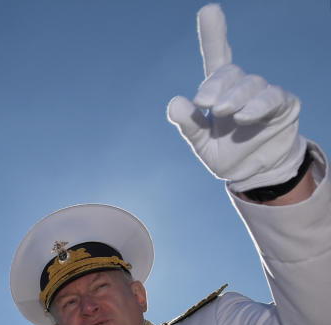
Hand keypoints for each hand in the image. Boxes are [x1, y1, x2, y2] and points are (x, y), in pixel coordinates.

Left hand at [166, 3, 305, 190]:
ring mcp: (264, 95)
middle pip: (230, 73)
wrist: (254, 174)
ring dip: (236, 98)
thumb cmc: (227, 154)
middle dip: (217, 85)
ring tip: (226, 114)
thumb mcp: (202, 144)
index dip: (214, 34)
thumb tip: (174, 102)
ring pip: (251, 84)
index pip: (217, 59)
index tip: (209, 10)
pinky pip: (272, 98)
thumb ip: (189, 125)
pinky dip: (258, 106)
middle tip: (207, 104)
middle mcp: (242, 89)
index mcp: (219, 93)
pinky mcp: (284, 105)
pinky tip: (246, 117)